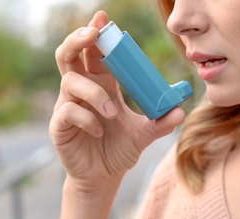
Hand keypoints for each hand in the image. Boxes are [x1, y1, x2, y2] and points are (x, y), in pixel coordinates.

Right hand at [49, 11, 184, 190]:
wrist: (104, 176)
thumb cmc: (119, 150)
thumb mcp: (143, 135)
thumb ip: (159, 123)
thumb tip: (180, 111)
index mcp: (101, 85)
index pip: (94, 53)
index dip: (96, 35)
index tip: (105, 20)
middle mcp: (82, 91)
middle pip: (69, 55)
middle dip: (78, 39)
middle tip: (92, 33)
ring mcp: (68, 106)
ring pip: (70, 81)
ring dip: (94, 92)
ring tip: (114, 112)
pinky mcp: (59, 125)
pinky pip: (67, 111)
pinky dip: (87, 117)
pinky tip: (100, 131)